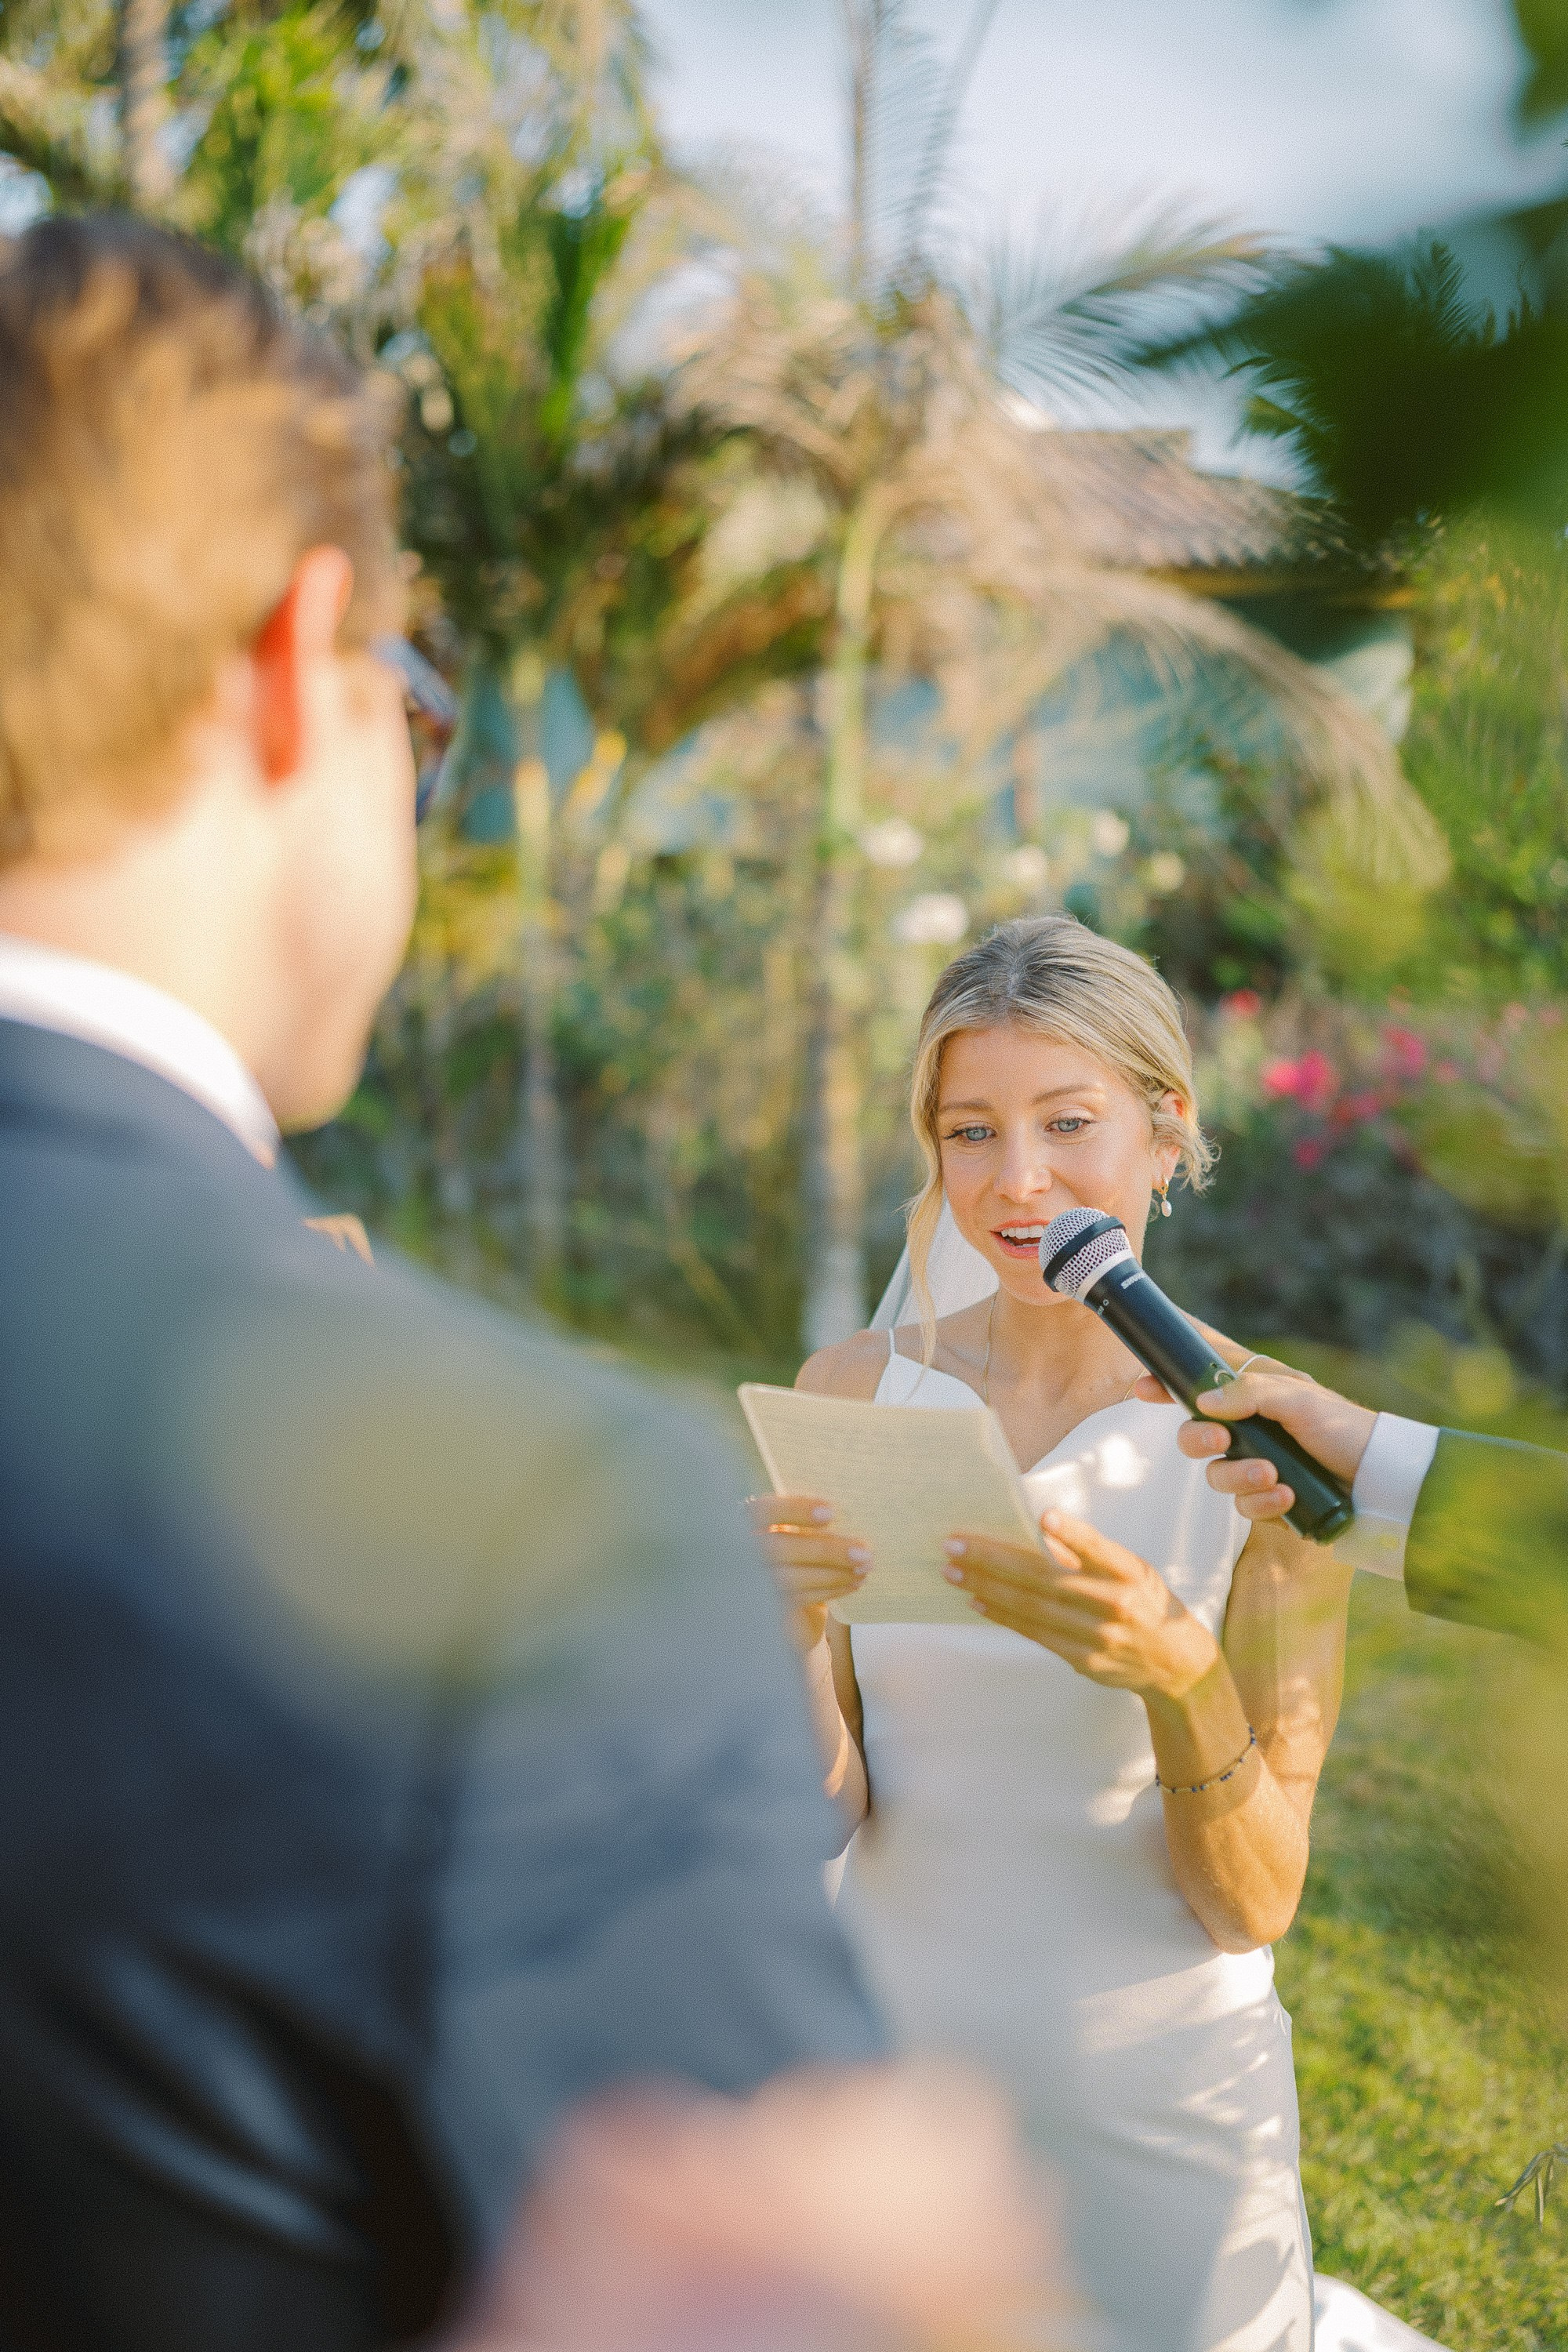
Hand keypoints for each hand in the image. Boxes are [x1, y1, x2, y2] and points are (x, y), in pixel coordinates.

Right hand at [748, 1494, 869, 1650]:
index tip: (830, 1513)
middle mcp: (739, 1550)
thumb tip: (853, 1514)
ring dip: (833, 1573)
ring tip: (863, 1568)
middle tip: (863, 1552)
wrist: (783, 1604)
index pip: (763, 1510)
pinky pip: (797, 1598)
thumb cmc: (795, 1553)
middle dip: (825, 1550)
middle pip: (778, 1548)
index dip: (794, 1510)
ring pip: (789, 1578)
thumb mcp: (796, 1532)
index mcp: (746, 1521)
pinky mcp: (764, 1608)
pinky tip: (852, 1583)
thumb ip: (808, 1523)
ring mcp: (748, 1582)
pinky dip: (829, 1589)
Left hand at [942, 1509, 1218, 1699]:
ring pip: (1034, 1610)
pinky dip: (1004, 1617)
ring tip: (953, 1572)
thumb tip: (1037, 1530)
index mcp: (1131, 1574)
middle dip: (995, 1561)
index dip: (1073, 1534)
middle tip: (955, 1545)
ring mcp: (1099, 1637)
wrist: (1176, 1664)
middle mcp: (1116, 1605)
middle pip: (1048, 1580)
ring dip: (988, 1589)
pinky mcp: (1084, 1661)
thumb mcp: (1132, 1570)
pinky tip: (978, 1602)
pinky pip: (1036, 1635)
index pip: (1100, 1549)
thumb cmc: (1145, 1602)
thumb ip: (1089, 1554)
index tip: (1043, 1515)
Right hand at [1131, 1363, 1376, 1521]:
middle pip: (1193, 1435)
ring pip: (1215, 1476)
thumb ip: (1250, 1394)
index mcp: (1253, 1398)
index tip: (1144, 1387)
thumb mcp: (1299, 1400)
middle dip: (1197, 1439)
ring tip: (1272, 1477)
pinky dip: (1262, 1503)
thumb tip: (1204, 1402)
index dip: (1167, 1386)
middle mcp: (1249, 1431)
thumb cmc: (1344, 1428)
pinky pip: (1244, 1507)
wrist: (1380, 1479)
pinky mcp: (1269, 1500)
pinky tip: (1286, 1498)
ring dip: (1238, 1477)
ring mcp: (1256, 1467)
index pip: (1198, 1388)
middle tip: (1219, 1440)